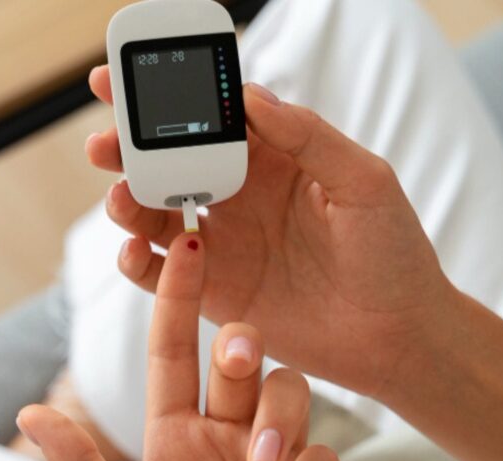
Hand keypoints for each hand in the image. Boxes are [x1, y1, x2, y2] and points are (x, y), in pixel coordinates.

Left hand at [16, 233, 349, 460]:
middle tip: (233, 353)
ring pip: (291, 394)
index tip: (186, 243)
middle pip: (243, 361)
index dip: (177, 298)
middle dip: (240, 346)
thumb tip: (31, 414)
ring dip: (278, 417)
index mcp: (174, 439)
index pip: (174, 352)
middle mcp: (228, 441)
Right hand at [86, 66, 454, 395]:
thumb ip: (308, 137)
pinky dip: (135, 258)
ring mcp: (221, 243)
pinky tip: (133, 249)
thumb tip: (251, 95)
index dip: (169, 98)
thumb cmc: (393, 253)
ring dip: (127, 201)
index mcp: (272, 158)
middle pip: (168, 161)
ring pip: (154, 213)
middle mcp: (238, 195)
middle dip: (129, 148)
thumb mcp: (364, 183)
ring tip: (121, 197)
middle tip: (104, 143)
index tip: (127, 81)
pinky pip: (158, 272)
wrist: (397, 337)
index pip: (211, 118)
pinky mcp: (211, 291)